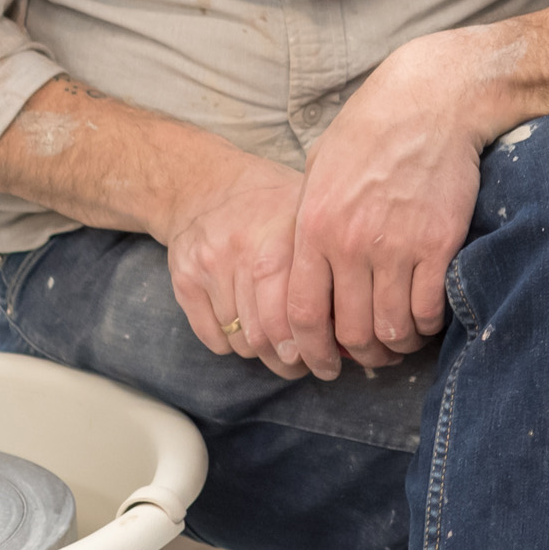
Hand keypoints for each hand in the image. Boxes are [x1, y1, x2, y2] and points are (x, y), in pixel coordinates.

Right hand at [162, 153, 312, 379]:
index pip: (300, 312)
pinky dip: (235, 345)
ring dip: (264, 355)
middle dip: (291, 361)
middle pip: (269, 334)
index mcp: (287, 236)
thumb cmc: (272, 207)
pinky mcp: (184, 280)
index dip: (317, 347)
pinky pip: (215, 339)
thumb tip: (364, 321)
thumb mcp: (309, 217)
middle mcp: (246, 250)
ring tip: (280, 349)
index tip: (331, 361)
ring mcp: (210, 265)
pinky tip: (248, 331)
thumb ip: (334, 264)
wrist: (205, 185)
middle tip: (305, 364)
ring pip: (243, 341)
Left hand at [287, 31, 490, 378]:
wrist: (432, 100)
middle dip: (360, 354)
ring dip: (397, 343)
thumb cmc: (373, 129)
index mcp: (315, 227)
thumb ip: (310, 222)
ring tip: (402, 340)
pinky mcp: (440, 241)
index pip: (301, 312)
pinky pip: (430, 305)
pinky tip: (429, 317)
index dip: (309, 347)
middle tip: (371, 355)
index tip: (322, 359)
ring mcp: (398, 244)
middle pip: (349, 328)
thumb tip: (309, 268)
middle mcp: (352, 243)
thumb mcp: (320, 170)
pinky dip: (429, 322)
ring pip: (391, 325)